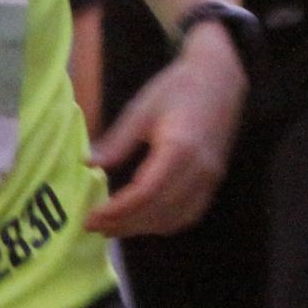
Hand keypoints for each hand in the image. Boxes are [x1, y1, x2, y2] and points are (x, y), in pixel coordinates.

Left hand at [86, 24, 244, 237]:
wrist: (220, 79)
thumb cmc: (178, 88)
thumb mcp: (141, 110)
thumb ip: (117, 142)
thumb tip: (87, 165)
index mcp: (180, 148)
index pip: (146, 193)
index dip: (117, 211)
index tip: (91, 216)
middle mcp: (199, 170)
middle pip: (159, 211)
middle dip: (124, 224)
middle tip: (93, 225)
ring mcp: (210, 179)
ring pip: (174, 219)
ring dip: (141, 228)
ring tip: (111, 226)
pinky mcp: (212, 183)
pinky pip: (188, 214)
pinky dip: (162, 223)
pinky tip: (139, 220)